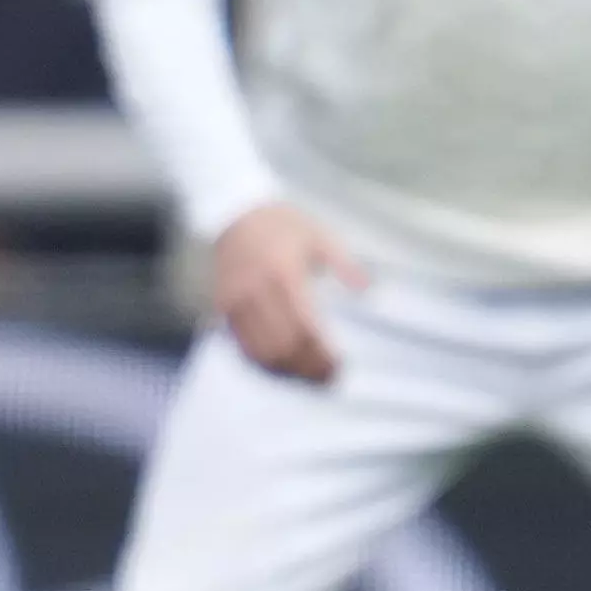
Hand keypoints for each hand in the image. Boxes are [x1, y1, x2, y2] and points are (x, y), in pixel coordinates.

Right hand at [210, 199, 365, 385]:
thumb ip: (344, 263)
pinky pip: (241, 344)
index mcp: (284, 274)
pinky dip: (262, 361)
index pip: (304, 328)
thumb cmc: (282, 224)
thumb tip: (366, 289)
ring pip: (259, 351)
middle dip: (306, 368)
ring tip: (307, 375)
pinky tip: (281, 364)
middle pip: (281, 346)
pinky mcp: (223, 307)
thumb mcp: (320, 235)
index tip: (339, 365)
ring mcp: (235, 302)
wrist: (235, 213)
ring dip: (285, 370)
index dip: (321, 354)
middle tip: (327, 377)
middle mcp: (256, 292)